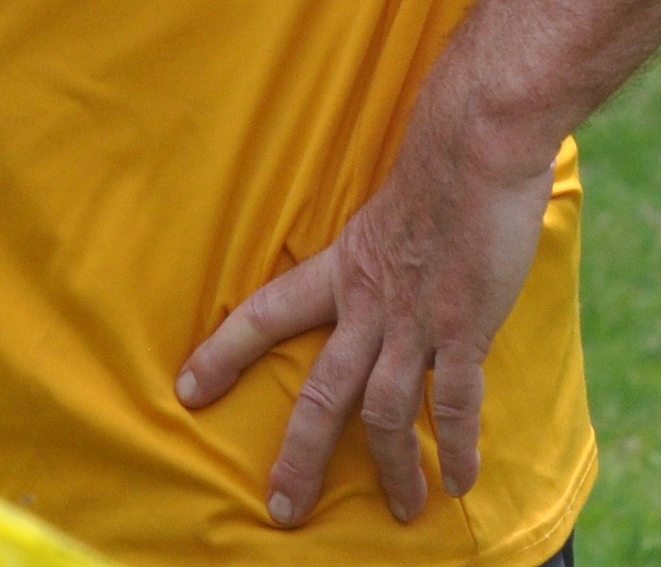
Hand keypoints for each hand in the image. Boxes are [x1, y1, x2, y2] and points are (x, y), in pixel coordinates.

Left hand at [174, 133, 553, 527]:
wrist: (473, 149)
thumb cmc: (435, 171)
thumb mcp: (381, 216)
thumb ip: (376, 256)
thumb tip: (384, 275)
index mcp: (340, 271)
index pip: (265, 314)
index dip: (224, 352)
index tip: (188, 390)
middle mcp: (368, 304)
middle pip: (320, 394)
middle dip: (300, 457)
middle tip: (282, 507)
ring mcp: (415, 321)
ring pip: (385, 413)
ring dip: (391, 470)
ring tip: (402, 510)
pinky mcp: (464, 329)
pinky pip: (455, 403)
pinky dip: (457, 447)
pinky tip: (460, 481)